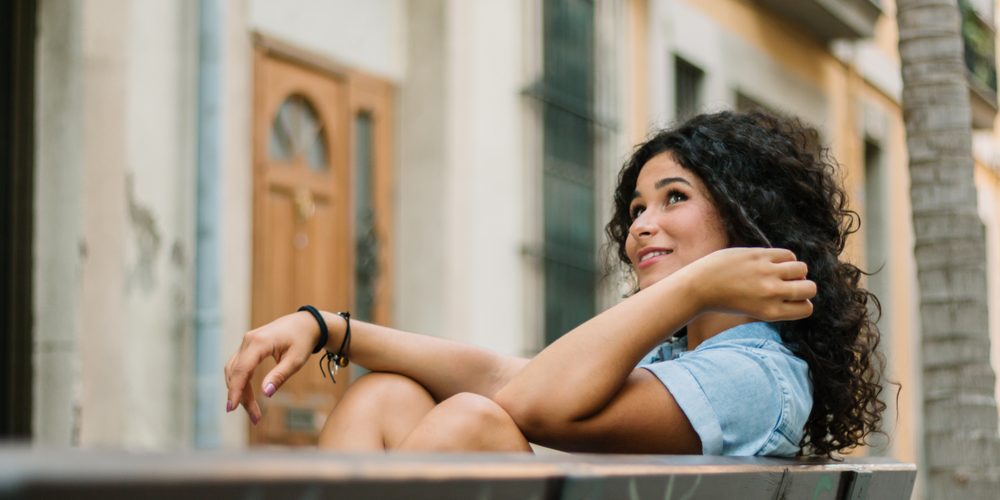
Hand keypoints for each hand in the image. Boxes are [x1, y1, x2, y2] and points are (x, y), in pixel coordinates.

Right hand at [224, 312, 320, 423]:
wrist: (305, 323)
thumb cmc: (303, 341)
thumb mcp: (296, 360)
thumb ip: (280, 375)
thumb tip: (266, 393)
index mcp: (259, 342)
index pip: (242, 369)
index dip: (235, 390)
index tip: (232, 408)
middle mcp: (248, 340)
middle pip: (236, 373)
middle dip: (241, 397)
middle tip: (255, 418)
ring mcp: (246, 342)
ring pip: (234, 371)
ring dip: (239, 391)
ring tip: (253, 412)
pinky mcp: (248, 346)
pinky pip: (238, 366)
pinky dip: (240, 382)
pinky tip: (247, 396)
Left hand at [680, 247, 815, 320]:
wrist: (698, 287)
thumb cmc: (726, 299)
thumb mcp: (754, 310)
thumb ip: (777, 303)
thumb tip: (801, 285)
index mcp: (771, 313)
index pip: (807, 308)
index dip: (801, 302)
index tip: (789, 298)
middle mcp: (772, 294)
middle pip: (810, 288)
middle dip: (803, 286)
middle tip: (787, 284)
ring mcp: (766, 273)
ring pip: (802, 269)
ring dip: (795, 270)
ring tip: (779, 272)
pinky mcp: (759, 255)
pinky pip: (788, 254)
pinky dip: (785, 258)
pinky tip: (772, 262)